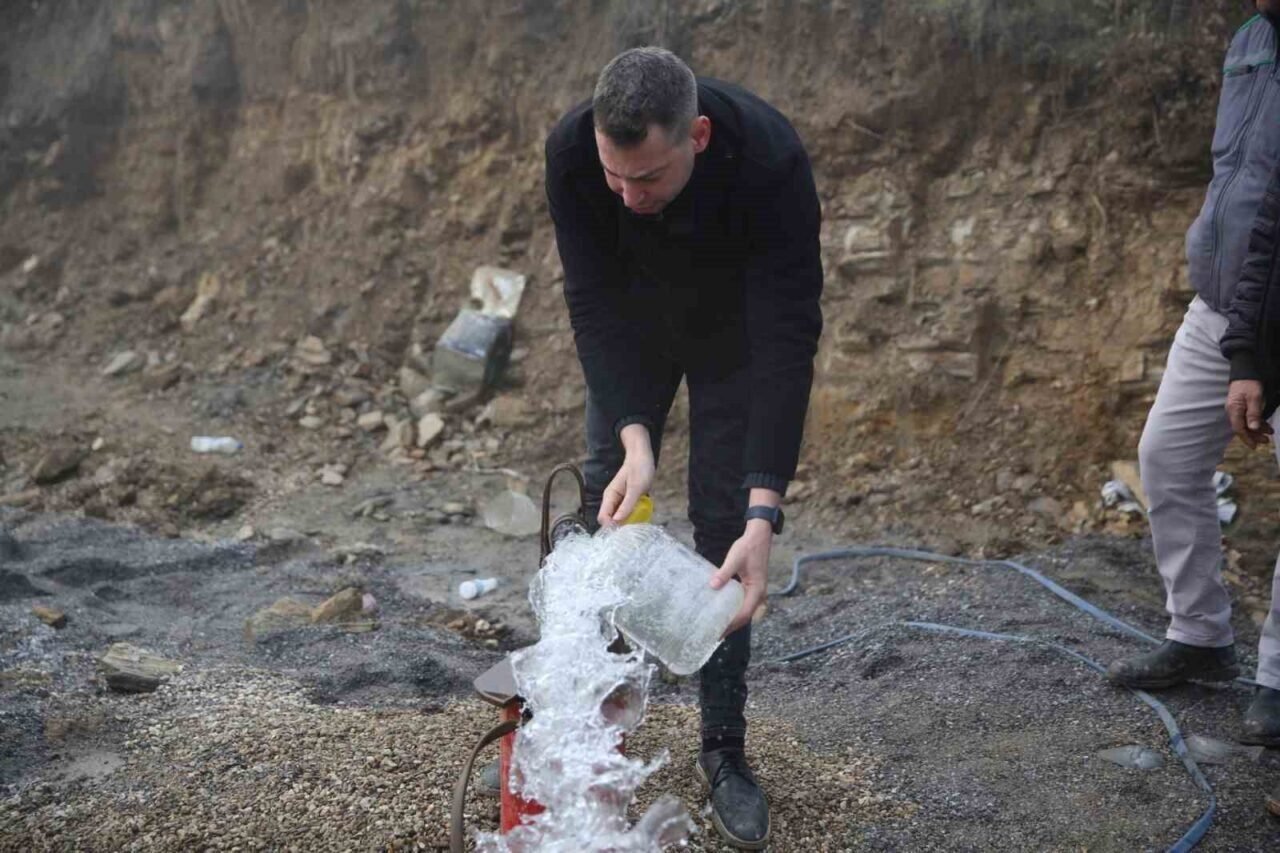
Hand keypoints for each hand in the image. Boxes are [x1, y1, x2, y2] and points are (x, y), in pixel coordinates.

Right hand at [598, 424, 655, 525]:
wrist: (642, 456)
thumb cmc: (639, 469)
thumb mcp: (636, 488)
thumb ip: (626, 505)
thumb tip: (617, 522)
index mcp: (610, 496)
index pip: (603, 518)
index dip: (611, 526)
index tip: (624, 530)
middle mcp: (612, 500)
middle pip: (609, 520)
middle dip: (619, 526)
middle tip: (633, 528)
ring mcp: (618, 500)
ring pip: (618, 518)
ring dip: (626, 522)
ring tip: (637, 521)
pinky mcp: (625, 500)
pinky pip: (625, 513)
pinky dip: (631, 516)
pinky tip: (639, 515)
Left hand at [711, 519, 772, 635]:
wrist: (759, 537)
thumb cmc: (748, 547)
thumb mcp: (734, 559)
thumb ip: (724, 573)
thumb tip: (713, 586)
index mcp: (757, 590)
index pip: (744, 614)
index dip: (731, 625)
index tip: (718, 632)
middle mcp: (759, 595)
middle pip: (745, 617)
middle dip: (731, 627)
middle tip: (714, 634)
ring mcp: (757, 592)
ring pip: (745, 612)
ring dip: (733, 620)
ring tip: (717, 627)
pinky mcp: (752, 588)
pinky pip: (744, 605)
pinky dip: (734, 611)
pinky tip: (723, 612)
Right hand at [1226, 379, 1272, 448]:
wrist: (1245, 372)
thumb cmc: (1249, 383)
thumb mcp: (1254, 398)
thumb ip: (1253, 414)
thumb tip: (1253, 428)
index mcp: (1234, 410)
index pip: (1239, 429)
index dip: (1247, 438)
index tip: (1255, 446)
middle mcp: (1233, 411)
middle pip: (1242, 428)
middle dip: (1254, 436)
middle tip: (1266, 441)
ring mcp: (1236, 409)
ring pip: (1246, 424)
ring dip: (1257, 429)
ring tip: (1269, 432)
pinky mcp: (1240, 407)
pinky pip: (1247, 418)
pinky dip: (1256, 423)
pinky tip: (1264, 425)